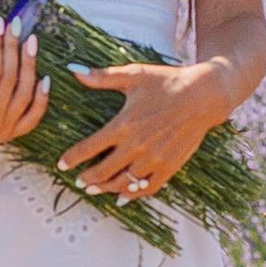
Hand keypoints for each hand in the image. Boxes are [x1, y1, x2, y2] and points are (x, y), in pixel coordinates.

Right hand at [0, 19, 48, 144]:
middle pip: (10, 79)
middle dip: (13, 49)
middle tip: (16, 25)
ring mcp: (1, 132)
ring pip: (24, 94)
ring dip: (30, 67)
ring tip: (30, 42)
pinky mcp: (7, 135)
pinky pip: (31, 119)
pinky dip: (41, 100)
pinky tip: (45, 79)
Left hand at [55, 58, 234, 200]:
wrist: (203, 95)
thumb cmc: (167, 82)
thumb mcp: (134, 75)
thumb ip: (102, 77)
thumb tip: (72, 69)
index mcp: (124, 124)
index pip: (89, 148)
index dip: (72, 158)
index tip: (62, 164)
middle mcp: (137, 146)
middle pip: (104, 171)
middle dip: (87, 178)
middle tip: (78, 181)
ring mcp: (154, 159)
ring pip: (124, 183)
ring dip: (106, 188)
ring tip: (95, 190)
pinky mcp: (170, 166)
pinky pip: (147, 188)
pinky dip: (133, 195)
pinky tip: (123, 197)